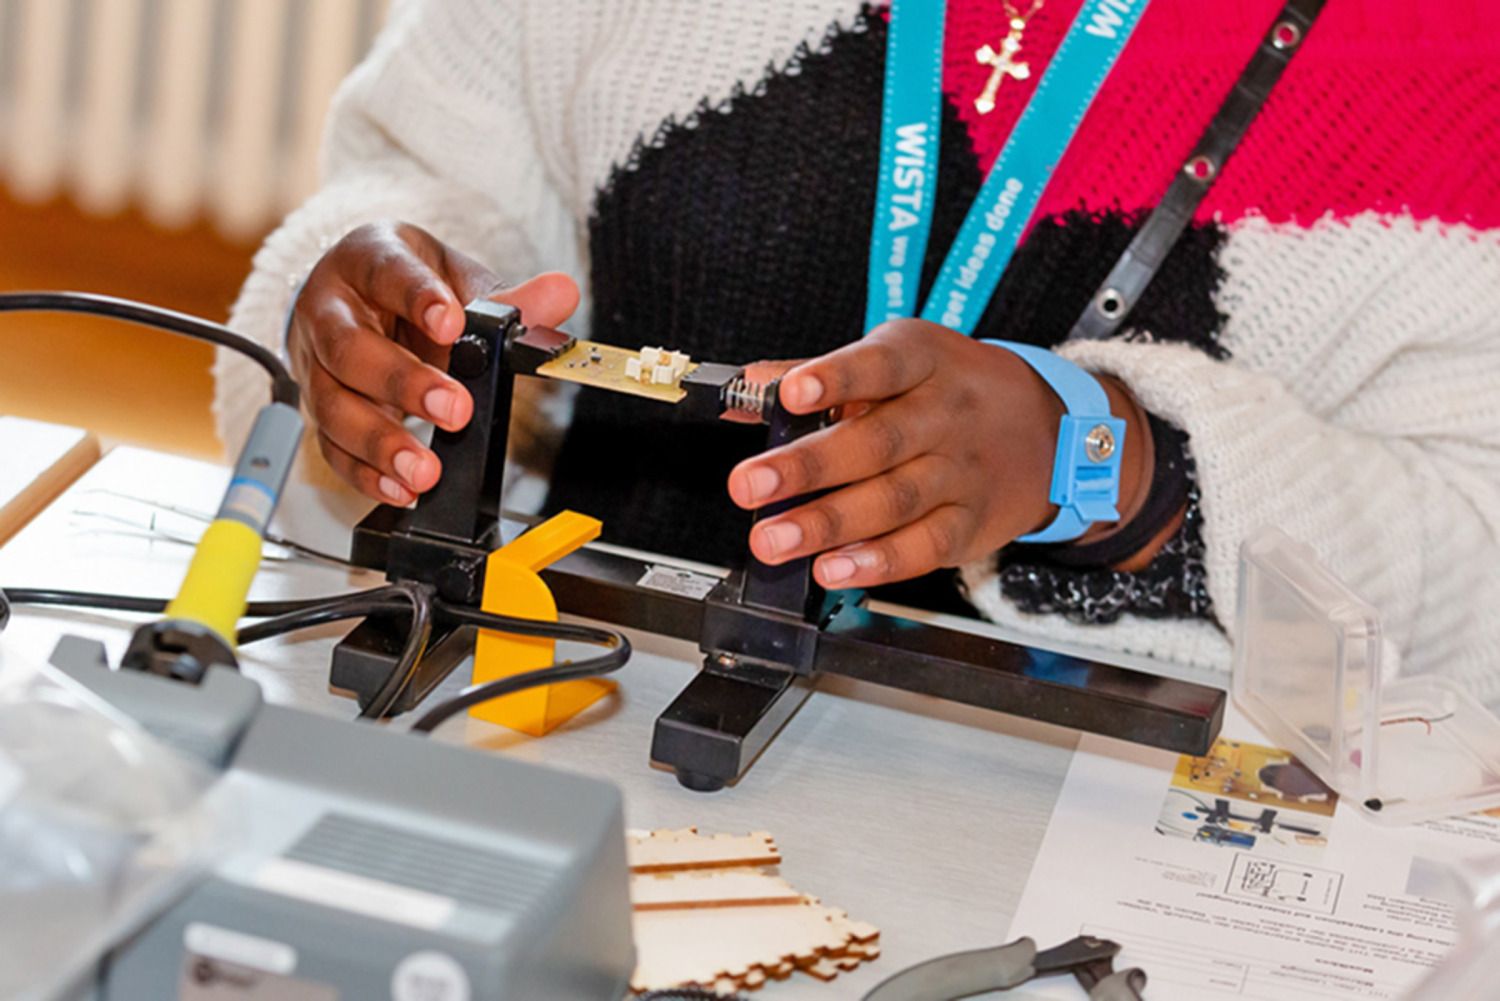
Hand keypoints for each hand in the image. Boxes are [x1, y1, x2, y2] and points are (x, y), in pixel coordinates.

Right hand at [288, 220, 578, 503]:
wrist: (360, 299)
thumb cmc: (406, 285)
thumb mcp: (454, 277)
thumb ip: (506, 298)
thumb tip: (561, 294)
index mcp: (365, 259)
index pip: (386, 273)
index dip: (418, 299)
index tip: (452, 325)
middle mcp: (328, 309)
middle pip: (350, 348)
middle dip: (403, 383)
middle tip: (455, 410)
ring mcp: (315, 362)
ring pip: (333, 405)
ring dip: (380, 443)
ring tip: (425, 469)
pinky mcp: (316, 409)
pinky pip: (332, 447)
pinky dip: (366, 473)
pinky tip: (401, 487)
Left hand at [726, 320, 1147, 588]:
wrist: (1050, 431)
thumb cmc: (950, 389)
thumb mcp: (896, 360)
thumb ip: (818, 375)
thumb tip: (743, 390)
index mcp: (921, 361)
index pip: (878, 366)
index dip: (835, 378)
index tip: (792, 393)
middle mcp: (945, 415)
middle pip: (876, 442)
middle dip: (808, 467)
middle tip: (748, 485)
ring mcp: (961, 472)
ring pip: (893, 500)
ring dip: (827, 524)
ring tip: (773, 540)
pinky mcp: (971, 524)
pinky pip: (924, 546)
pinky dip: (877, 562)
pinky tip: (833, 570)